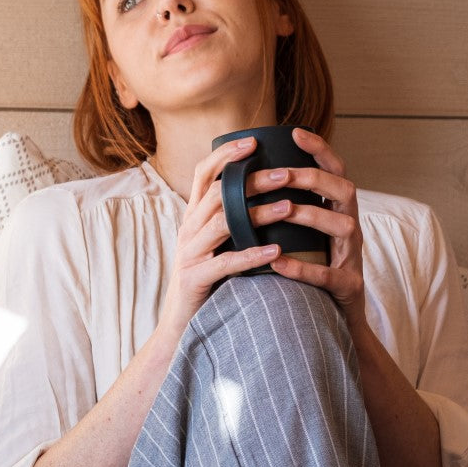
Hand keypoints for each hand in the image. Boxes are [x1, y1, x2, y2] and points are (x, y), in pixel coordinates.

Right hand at [156, 136, 298, 339]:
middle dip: (252, 180)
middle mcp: (188, 229)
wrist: (179, 325)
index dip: (226, 155)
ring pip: (222, 224)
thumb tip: (262, 192)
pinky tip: (276, 253)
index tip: (254, 141)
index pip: (203, 173)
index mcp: (192, 217)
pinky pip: (225, 263)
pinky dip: (252, 256)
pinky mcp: (195, 279)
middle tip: (286, 174)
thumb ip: (229, 220)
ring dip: (257, 213)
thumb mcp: (214, 244)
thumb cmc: (206, 281)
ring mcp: (189, 254)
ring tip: (288, 207)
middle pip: (218, 194)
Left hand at [266, 127, 366, 332]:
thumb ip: (292, 212)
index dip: (321, 151)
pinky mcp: (348, 288)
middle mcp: (352, 230)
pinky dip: (303, 268)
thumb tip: (255, 180)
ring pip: (343, 228)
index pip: (336, 172)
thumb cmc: (315, 272)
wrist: (339, 322)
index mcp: (340, 214)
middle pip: (345, 192)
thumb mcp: (307, 237)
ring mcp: (354, 259)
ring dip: (313, 216)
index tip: (296, 133)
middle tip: (282, 174)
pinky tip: (278, 262)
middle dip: (314, 179)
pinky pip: (328, 275)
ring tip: (283, 210)